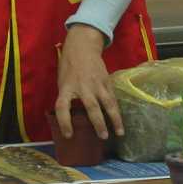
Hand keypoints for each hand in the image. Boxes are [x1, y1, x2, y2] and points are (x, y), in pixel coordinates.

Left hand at [53, 24, 122, 139]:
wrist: (82, 47)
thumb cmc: (69, 67)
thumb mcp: (62, 82)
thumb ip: (67, 97)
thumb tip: (72, 118)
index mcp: (66, 88)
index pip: (62, 107)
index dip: (64, 122)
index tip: (69, 135)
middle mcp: (82, 87)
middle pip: (91, 107)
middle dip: (98, 123)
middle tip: (103, 137)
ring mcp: (97, 84)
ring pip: (108, 103)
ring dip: (114, 119)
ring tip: (119, 133)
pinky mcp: (107, 81)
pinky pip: (113, 98)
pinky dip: (117, 110)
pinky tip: (120, 121)